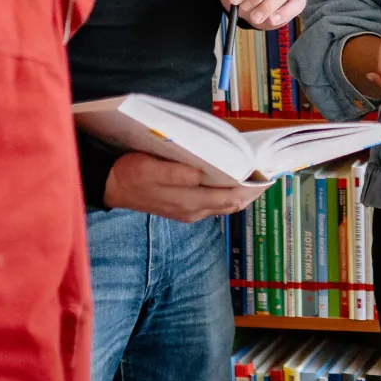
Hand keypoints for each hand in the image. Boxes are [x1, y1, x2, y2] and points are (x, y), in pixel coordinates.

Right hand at [103, 153, 266, 221]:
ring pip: (226, 205)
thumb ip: (177, 174)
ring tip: (256, 175)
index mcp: (189, 201)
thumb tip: (203, 173)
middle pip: (233, 204)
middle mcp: (194, 211)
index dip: (252, 188)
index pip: (231, 198)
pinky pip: (215, 203)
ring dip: (242, 192)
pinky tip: (232, 180)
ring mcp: (190, 212)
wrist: (111, 187)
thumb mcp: (150, 168)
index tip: (269, 175)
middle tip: (269, 173)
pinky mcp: (185, 209)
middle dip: (253, 190)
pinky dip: (228, 193)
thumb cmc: (130, 173)